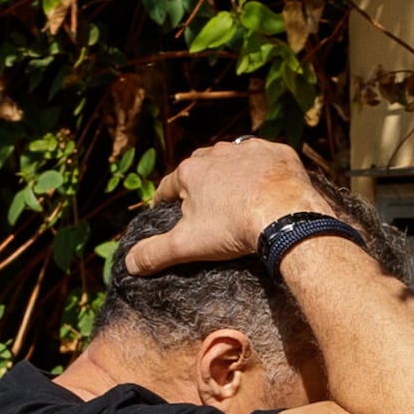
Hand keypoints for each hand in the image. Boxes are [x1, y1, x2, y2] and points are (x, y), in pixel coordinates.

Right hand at [120, 136, 322, 273]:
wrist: (284, 217)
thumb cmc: (232, 228)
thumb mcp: (187, 245)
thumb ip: (155, 253)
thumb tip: (129, 264)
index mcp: (190, 172)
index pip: (169, 186)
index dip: (165, 200)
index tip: (166, 210)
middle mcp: (217, 153)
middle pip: (200, 169)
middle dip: (199, 185)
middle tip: (205, 207)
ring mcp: (249, 149)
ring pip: (233, 159)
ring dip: (232, 174)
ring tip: (237, 196)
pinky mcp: (278, 152)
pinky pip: (266, 159)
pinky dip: (264, 171)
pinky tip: (267, 187)